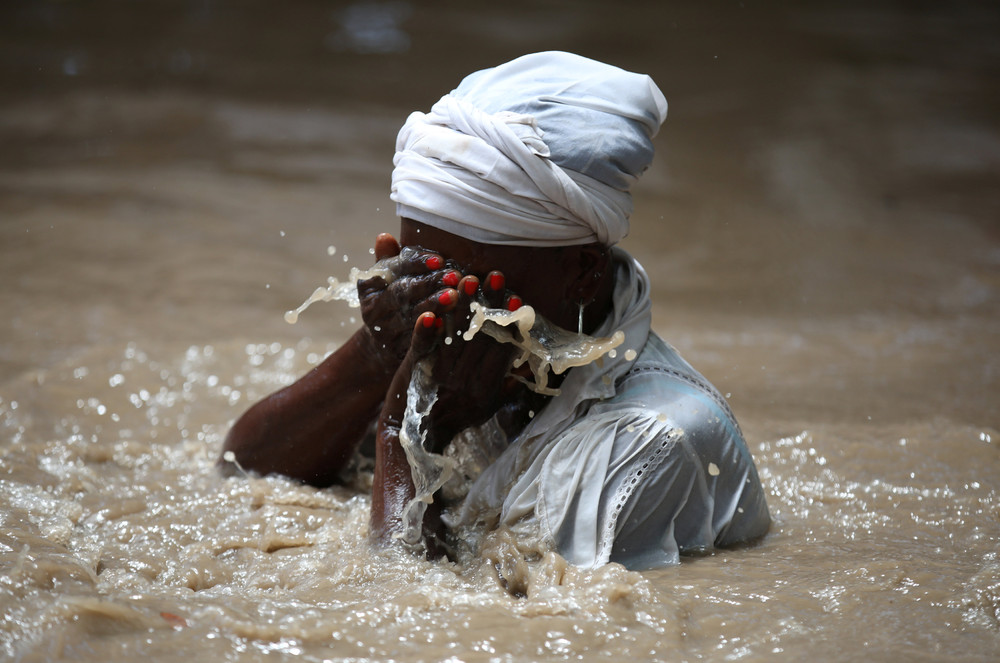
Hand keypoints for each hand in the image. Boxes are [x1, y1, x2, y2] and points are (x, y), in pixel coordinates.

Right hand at [356, 233, 464, 377]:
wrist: (385, 345)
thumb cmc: (395, 299)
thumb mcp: (388, 278)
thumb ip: (389, 259)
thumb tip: (384, 237)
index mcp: (369, 286)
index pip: (394, 270)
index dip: (417, 264)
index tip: (439, 259)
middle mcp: (373, 309)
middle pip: (403, 294)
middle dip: (429, 284)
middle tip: (454, 276)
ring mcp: (386, 332)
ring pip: (412, 316)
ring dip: (434, 306)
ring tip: (455, 295)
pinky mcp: (400, 350)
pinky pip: (418, 341)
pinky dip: (432, 332)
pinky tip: (448, 323)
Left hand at [423, 270, 525, 449]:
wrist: (416, 438)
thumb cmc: (456, 421)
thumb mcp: (488, 408)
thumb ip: (507, 386)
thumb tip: (527, 364)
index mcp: (486, 388)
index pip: (502, 350)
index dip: (510, 324)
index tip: (518, 300)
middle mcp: (466, 382)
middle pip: (480, 337)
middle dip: (488, 304)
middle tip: (494, 275)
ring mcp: (442, 376)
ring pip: (454, 336)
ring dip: (461, 307)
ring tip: (466, 279)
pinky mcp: (418, 371)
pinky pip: (425, 348)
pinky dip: (427, 330)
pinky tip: (430, 312)